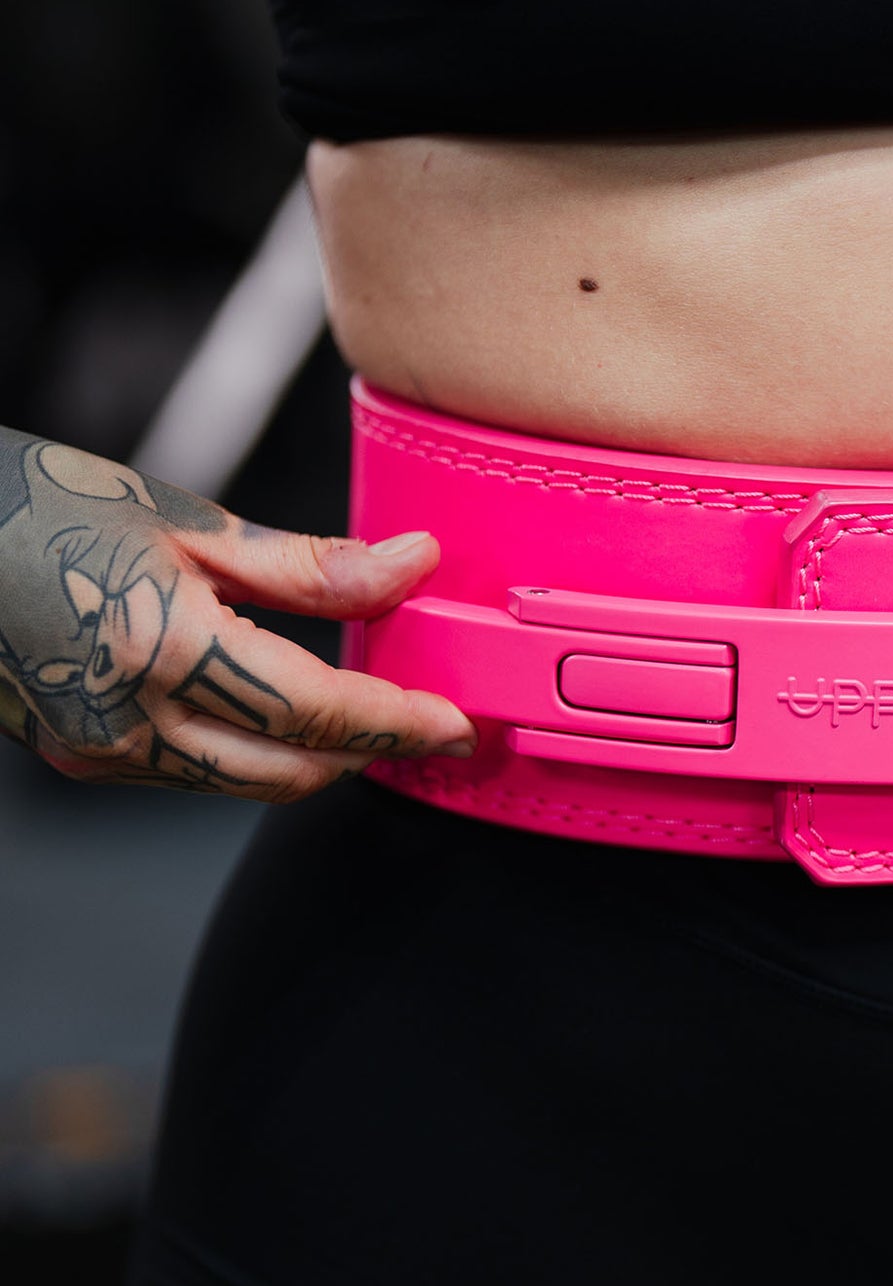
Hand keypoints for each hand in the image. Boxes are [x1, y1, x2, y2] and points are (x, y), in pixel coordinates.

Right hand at [0, 432, 474, 796]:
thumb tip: (414, 564)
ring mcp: (98, 751)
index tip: (457, 723)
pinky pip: (193, 773)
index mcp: (161, 651)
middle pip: (290, 771)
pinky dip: (252, 749)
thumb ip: (308, 563)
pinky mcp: (79, 756)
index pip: (316, 714)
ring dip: (314, 756)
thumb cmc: (35, 503)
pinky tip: (280, 708)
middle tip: (428, 721)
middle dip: (367, 753)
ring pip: (243, 782)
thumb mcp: (182, 517)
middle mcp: (129, 723)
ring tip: (368, 710)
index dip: (397, 724)